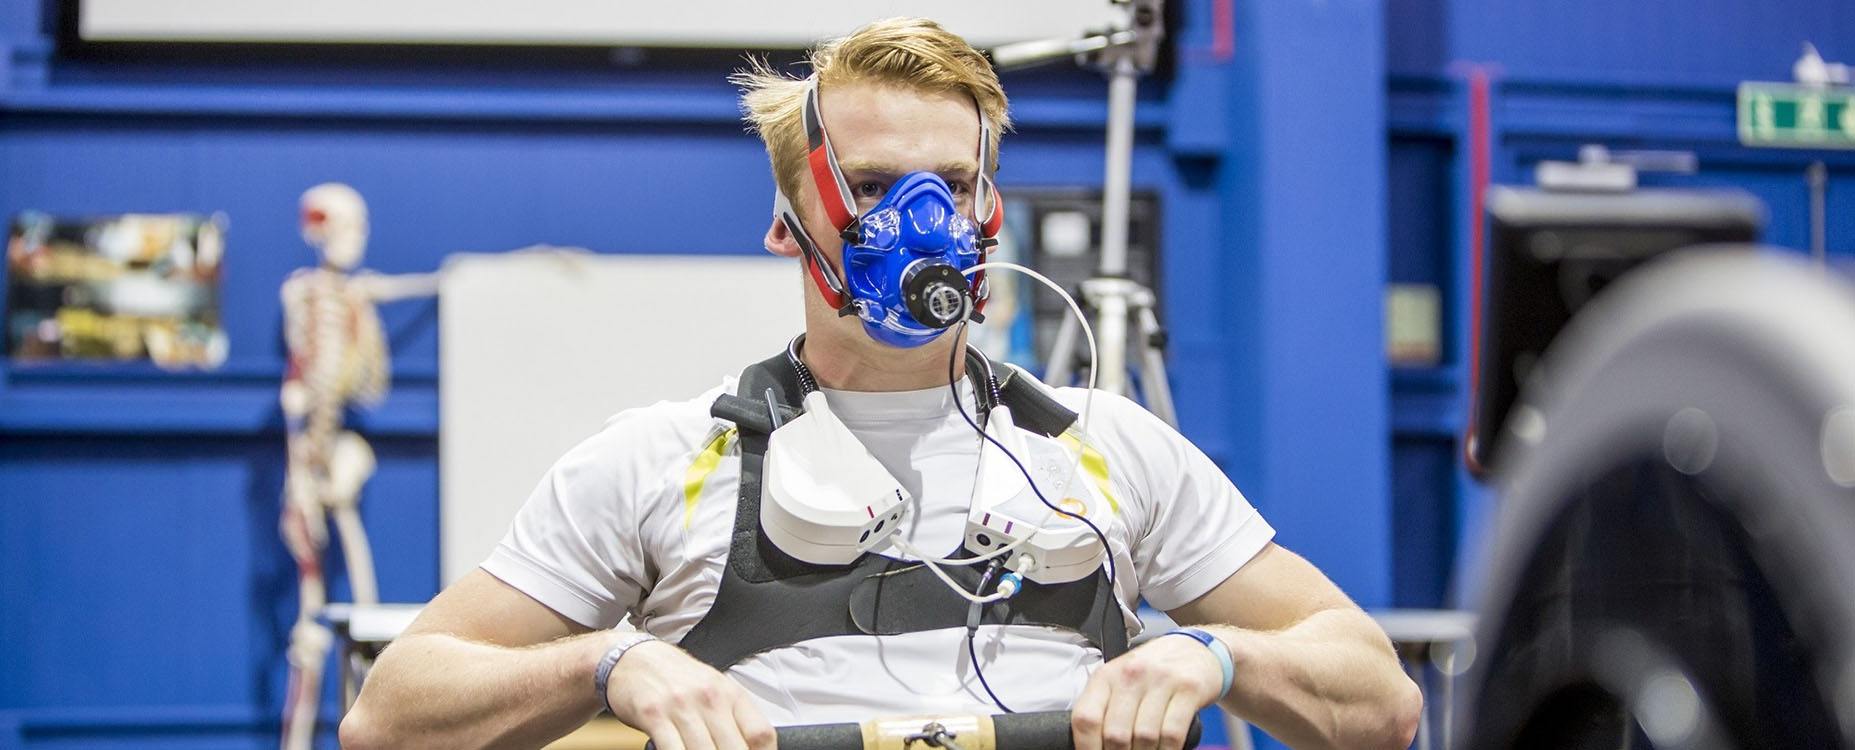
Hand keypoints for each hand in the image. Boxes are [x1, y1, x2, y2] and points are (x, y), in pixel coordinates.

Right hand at [603, 639, 776, 749]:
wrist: (633, 658)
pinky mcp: (654, 714)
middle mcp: (710, 698)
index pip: (761, 734)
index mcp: (731, 694)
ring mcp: (682, 706)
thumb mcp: (714, 690)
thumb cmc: (677, 679)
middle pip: (735, 749)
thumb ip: (733, 719)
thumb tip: (752, 748)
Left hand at [1073, 633, 1223, 749]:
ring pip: (1144, 736)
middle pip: (1115, 734)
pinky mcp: (1188, 689)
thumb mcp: (1122, 681)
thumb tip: (1091, 745)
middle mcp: (1132, 674)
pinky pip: (1172, 733)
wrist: (1197, 648)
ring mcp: (1161, 680)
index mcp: (1107, 675)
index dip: (1087, 746)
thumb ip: (1105, 709)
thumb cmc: (1154, 670)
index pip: (1086, 719)